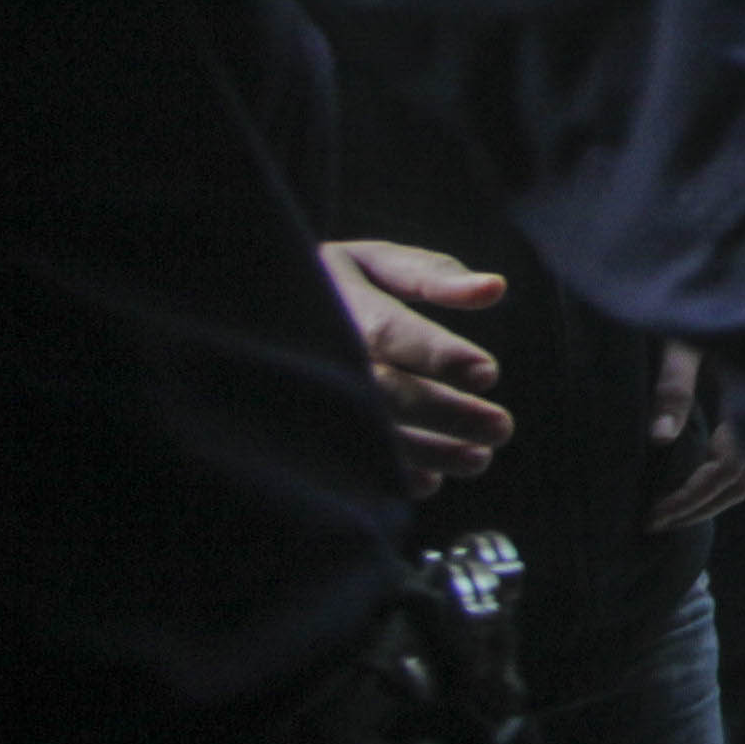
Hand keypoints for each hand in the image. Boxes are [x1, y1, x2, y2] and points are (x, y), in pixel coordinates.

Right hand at [315, 239, 512, 496]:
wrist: (243, 315)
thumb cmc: (328, 285)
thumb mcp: (371, 263)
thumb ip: (430, 275)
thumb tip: (496, 289)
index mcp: (338, 302)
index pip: (389, 332)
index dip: (439, 354)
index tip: (489, 374)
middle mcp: (317, 353)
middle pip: (385, 391)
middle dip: (448, 413)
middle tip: (501, 428)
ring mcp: (303, 396)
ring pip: (369, 433)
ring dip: (429, 452)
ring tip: (478, 458)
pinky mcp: (295, 433)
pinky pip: (341, 463)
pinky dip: (388, 476)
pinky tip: (428, 480)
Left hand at [641, 344, 744, 531]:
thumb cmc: (722, 292)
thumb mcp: (689, 335)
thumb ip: (675, 384)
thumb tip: (656, 437)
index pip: (728, 471)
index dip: (691, 499)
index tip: (653, 517)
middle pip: (744, 480)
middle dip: (701, 506)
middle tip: (657, 522)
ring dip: (716, 493)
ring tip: (676, 506)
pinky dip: (731, 471)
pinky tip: (705, 470)